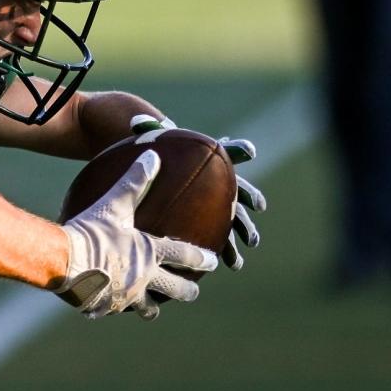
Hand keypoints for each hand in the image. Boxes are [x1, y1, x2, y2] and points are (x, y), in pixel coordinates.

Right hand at [57, 150, 218, 320]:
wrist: (62, 260)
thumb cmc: (90, 231)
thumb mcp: (113, 203)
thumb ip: (134, 181)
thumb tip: (152, 156)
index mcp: (149, 254)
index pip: (184, 256)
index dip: (202, 259)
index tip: (213, 262)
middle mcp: (143, 278)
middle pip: (174, 289)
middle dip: (186, 291)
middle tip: (192, 292)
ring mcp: (124, 296)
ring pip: (145, 308)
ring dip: (150, 308)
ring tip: (151, 310)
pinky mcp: (103, 306)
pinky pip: (109, 310)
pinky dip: (109, 307)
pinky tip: (103, 306)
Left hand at [130, 115, 266, 269]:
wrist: (155, 167)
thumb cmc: (159, 152)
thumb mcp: (154, 140)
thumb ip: (148, 131)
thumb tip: (134, 120)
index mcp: (213, 167)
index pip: (234, 173)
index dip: (247, 189)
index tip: (256, 202)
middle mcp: (218, 189)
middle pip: (237, 207)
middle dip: (245, 225)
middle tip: (251, 240)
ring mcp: (211, 208)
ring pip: (228, 228)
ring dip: (234, 246)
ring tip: (235, 263)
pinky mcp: (200, 224)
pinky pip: (210, 240)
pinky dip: (216, 254)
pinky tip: (215, 270)